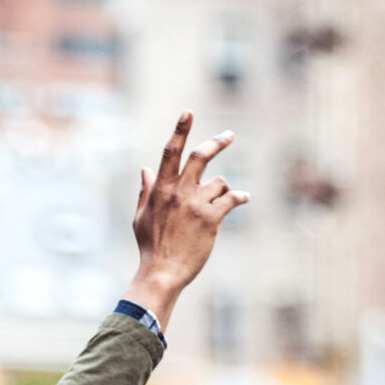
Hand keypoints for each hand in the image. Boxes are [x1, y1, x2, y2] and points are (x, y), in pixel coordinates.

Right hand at [124, 112, 247, 331]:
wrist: (162, 273)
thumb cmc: (150, 247)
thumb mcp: (140, 217)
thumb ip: (146, 190)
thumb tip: (145, 169)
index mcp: (161, 189)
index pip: (171, 152)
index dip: (180, 129)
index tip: (188, 112)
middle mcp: (179, 192)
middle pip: (201, 157)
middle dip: (217, 142)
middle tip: (230, 135)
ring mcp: (196, 204)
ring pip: (219, 182)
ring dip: (223, 188)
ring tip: (222, 200)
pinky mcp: (211, 219)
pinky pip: (232, 199)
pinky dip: (240, 197)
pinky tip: (244, 198)